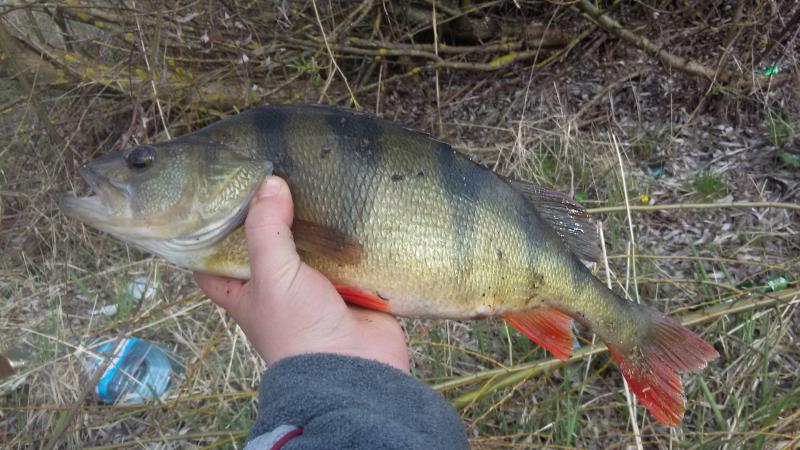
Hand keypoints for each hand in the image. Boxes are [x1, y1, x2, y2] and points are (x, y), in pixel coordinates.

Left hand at [194, 176, 408, 371]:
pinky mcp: (351, 289)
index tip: (214, 203)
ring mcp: (316, 290)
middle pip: (267, 249)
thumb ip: (266, 229)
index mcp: (246, 294)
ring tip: (315, 182)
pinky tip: (352, 208)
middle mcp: (278, 291)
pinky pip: (348, 258)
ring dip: (316, 226)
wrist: (354, 369)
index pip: (214, 266)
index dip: (210, 237)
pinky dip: (351, 239)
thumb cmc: (298, 330)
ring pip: (311, 250)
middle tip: (273, 177)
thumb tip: (269, 183)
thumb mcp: (272, 275)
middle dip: (272, 219)